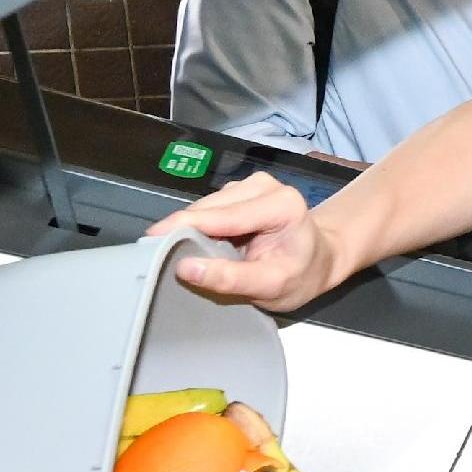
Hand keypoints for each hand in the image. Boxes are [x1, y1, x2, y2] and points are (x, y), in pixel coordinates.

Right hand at [159, 173, 343, 311]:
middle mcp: (263, 185)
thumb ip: (230, 279)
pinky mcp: (239, 191)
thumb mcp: (271, 287)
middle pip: (208, 208)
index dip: (183, 228)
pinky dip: (197, 227)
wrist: (321, 259)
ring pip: (204, 207)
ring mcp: (250, 185)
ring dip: (187, 230)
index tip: (150, 241)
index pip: (222, 217)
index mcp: (279, 204)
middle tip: (154, 256)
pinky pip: (209, 210)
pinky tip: (193, 244)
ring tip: (171, 253)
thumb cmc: (303, 275)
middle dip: (181, 231)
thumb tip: (185, 268)